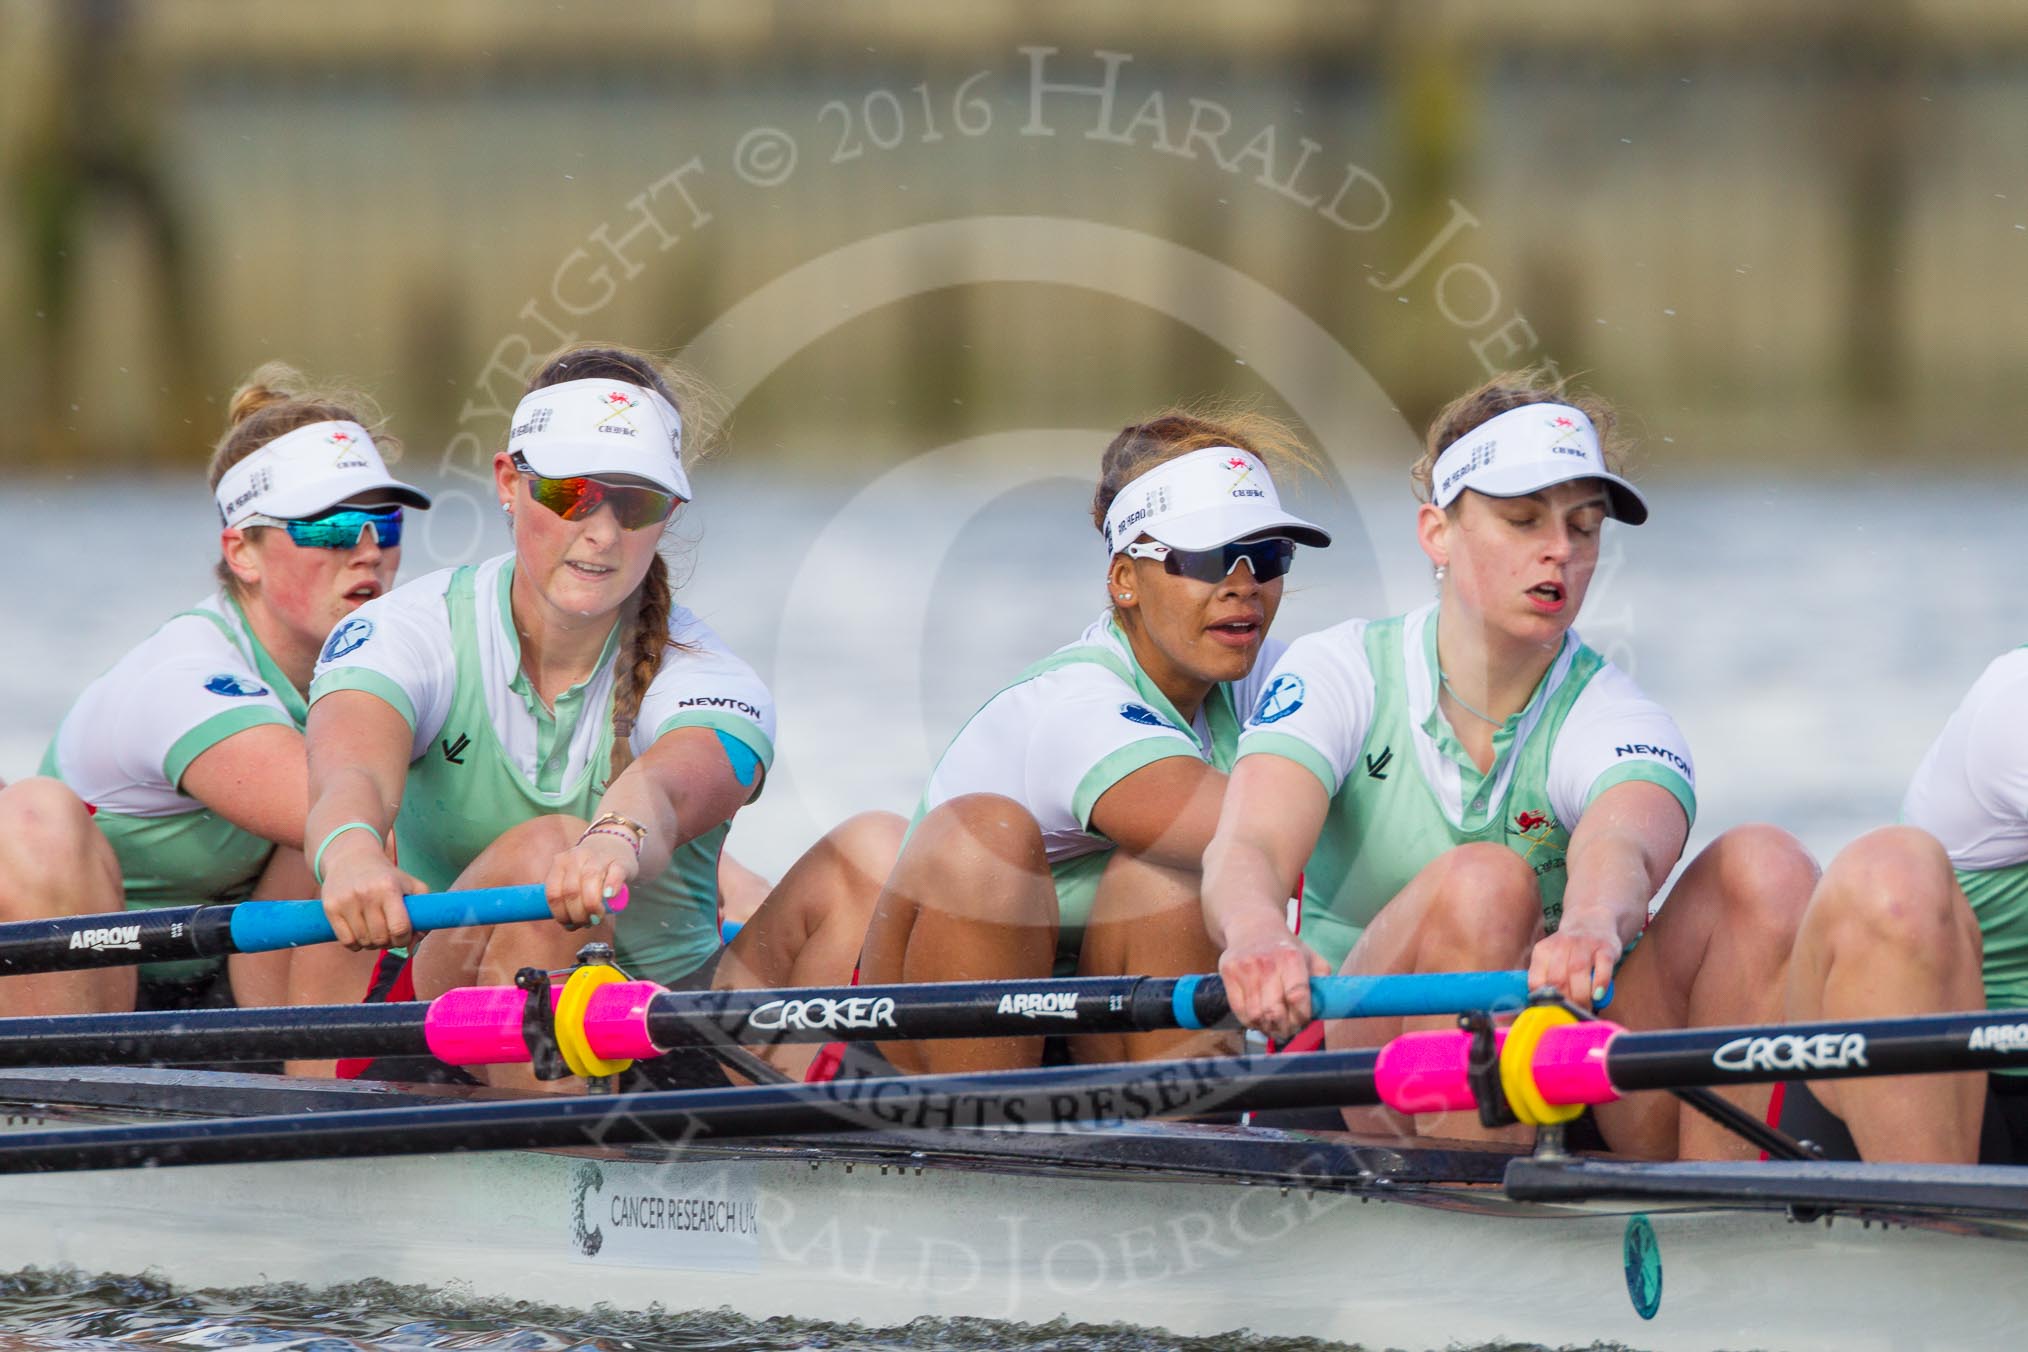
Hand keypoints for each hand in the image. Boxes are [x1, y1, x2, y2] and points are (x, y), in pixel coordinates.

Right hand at [320, 833, 427, 949]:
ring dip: (372, 944)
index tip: (404, 936)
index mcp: (389, 888)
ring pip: (364, 941)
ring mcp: (346, 901)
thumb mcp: (411, 885)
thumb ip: (424, 915)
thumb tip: (413, 946)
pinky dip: (355, 944)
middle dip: (389, 942)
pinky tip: (360, 935)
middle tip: (389, 935)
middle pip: (381, 938)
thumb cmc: (387, 876)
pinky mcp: (330, 908)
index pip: (399, 927)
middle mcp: (367, 894)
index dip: (405, 939)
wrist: (351, 857)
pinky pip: (346, 941)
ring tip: (375, 932)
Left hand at [545, 831, 637, 929]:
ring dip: (592, 907)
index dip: (560, 914)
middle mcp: (576, 857)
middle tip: (586, 923)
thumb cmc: (590, 868)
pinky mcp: (620, 862)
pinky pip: (614, 875)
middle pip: (571, 891)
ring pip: (590, 881)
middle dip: (577, 914)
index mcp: (560, 862)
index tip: (569, 925)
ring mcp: (599, 857)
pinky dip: (611, 887)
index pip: (553, 893)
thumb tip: (569, 925)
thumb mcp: (572, 875)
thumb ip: (566, 895)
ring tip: (596, 918)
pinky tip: (609, 897)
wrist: (614, 841)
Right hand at [1217, 917, 1330, 1042]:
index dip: (1301, 1016)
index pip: (1297, 996)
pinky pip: (1239, 1011)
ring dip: (1267, 1029)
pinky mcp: (1229, 973)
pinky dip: (1250, 1023)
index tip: (1303, 1022)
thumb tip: (1327, 1005)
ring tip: (1274, 1028)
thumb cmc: (1284, 948)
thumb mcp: (1309, 956)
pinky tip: (1259, 1020)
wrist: (1252, 926)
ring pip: (1256, 1015)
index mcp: (1291, 958)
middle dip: (1285, 1028)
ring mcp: (1245, 968)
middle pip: (1274, 1011)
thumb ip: (1321, 979)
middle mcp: (1267, 963)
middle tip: (1289, 1031)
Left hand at [1527, 918, 1622, 1009]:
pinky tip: (1598, 995)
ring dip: (1581, 997)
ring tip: (1585, 1009)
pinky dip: (1600, 983)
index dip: (1545, 1000)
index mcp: (1543, 951)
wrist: (1592, 920)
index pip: (1536, 980)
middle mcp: (1561, 945)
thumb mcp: (1551, 958)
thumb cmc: (1570, 950)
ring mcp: (1584, 945)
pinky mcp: (1605, 947)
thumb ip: (1547, 979)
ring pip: (1578, 973)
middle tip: (1572, 1014)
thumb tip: (1544, 1011)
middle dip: (1565, 1002)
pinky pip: (1603, 966)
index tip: (1553, 1013)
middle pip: (1558, 979)